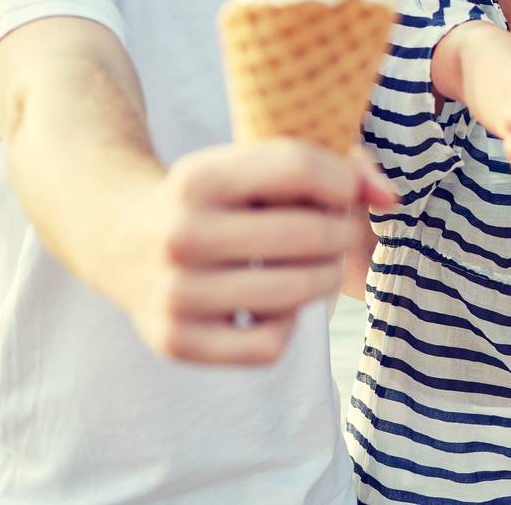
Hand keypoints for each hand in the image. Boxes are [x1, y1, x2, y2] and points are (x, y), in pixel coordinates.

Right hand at [128, 139, 396, 364]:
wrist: (119, 239)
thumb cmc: (217, 198)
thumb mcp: (253, 165)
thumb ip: (334, 166)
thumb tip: (391, 198)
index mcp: (197, 177)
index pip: (299, 167)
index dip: (341, 179)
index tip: (341, 191)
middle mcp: (180, 235)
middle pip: (308, 234)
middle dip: (342, 232)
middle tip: (338, 232)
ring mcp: (175, 294)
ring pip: (297, 292)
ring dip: (325, 278)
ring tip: (316, 266)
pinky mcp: (176, 342)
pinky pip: (270, 345)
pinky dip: (286, 325)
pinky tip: (273, 303)